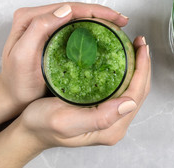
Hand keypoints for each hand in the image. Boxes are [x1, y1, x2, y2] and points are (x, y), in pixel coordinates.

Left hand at [0, 2, 128, 106]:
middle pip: (76, 10)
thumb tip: (66, 10)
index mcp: (30, 18)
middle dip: (102, 13)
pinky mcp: (53, 37)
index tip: (115, 18)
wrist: (14, 98)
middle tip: (122, 21)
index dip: (96, 11)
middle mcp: (39, 19)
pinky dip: (93, 29)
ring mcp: (46, 27)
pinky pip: (76, 28)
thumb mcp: (23, 56)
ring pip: (78, 17)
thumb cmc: (18, 82)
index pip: (70, 8)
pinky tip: (104, 34)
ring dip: (99, 19)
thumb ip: (39, 29)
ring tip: (118, 25)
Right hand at [18, 36, 149, 148]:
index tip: (142, 48)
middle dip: (144, 65)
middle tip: (140, 43)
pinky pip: (123, 89)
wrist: (29, 130)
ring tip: (135, 47)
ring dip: (137, 67)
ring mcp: (111, 118)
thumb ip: (99, 117)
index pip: (136, 94)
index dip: (143, 69)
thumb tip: (130, 104)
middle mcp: (115, 124)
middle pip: (139, 91)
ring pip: (133, 89)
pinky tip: (122, 59)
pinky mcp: (105, 111)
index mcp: (110, 128)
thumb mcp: (64, 121)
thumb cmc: (41, 125)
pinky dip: (126, 72)